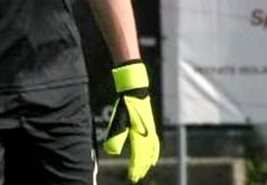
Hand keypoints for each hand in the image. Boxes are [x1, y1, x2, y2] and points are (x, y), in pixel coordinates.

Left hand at [103, 61, 159, 182]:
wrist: (136, 90)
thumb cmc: (126, 104)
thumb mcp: (118, 119)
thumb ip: (116, 136)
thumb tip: (111, 152)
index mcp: (141, 135)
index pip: (138, 157)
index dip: (135, 168)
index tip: (131, 177)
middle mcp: (149, 135)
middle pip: (146, 157)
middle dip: (141, 168)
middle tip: (135, 178)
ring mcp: (152, 131)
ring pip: (152, 152)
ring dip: (147, 163)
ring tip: (144, 171)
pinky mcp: (151, 128)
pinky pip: (155, 146)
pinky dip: (154, 154)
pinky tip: (152, 158)